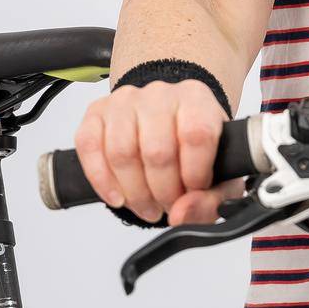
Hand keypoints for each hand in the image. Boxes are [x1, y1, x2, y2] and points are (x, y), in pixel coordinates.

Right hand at [73, 78, 243, 225]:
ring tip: (147, 206)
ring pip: (122, 153)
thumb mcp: (218, 176)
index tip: (193, 192)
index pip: (196, 134)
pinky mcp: (96, 113)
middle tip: (168, 206)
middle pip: (157, 151)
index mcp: (196, 99)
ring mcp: (124, 101)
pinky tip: (117, 198)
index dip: (194, 174)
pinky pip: (89, 147)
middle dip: (163, 192)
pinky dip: (101, 181)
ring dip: (134, 193)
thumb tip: (181, 213)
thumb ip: (212, 200)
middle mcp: (160, 94)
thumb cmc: (194, 150)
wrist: (167, 126)